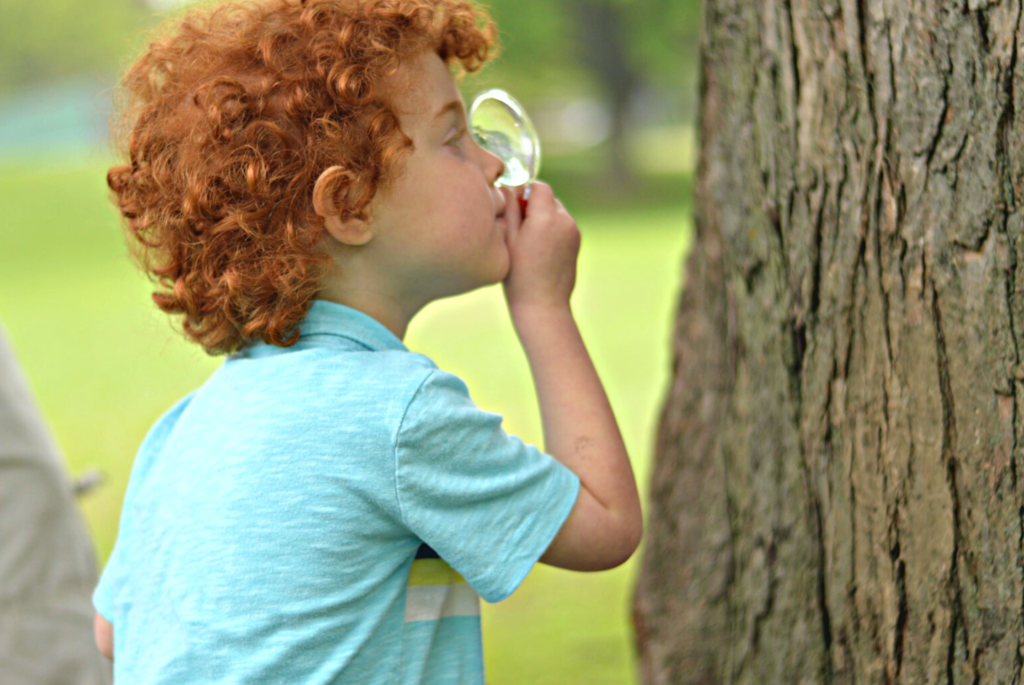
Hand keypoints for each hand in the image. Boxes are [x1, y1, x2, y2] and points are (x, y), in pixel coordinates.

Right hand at [501, 181, 579, 317]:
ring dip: (542, 218)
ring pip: (556, 212)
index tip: (512, 208)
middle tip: (517, 228)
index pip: (539, 187)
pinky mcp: (577, 243)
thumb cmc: (519, 275)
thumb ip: (510, 209)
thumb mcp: (508, 239)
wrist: (543, 306)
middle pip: (549, 198)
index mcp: (547, 217)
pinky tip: (539, 251)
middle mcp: (565, 221)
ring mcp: (574, 232)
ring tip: (528, 242)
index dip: (524, 192)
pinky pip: (562, 226)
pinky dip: (551, 230)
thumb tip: (509, 188)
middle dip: (533, 206)